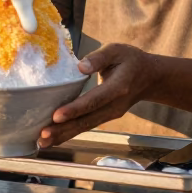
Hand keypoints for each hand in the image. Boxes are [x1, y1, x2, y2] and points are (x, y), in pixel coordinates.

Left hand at [38, 44, 154, 147]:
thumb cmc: (130, 60)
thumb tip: (80, 66)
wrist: (148, 77)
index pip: (94, 100)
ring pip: (85, 126)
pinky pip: (86, 126)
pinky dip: (69, 133)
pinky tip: (54, 139)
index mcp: (118, 87)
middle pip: (87, 120)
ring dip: (63, 135)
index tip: (56, 116)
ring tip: (43, 141)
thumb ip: (99, 57)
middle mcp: (115, 106)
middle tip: (43, 135)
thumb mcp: (117, 50)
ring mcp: (111, 114)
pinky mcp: (105, 117)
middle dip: (63, 129)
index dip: (75, 109)